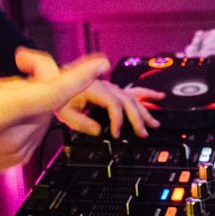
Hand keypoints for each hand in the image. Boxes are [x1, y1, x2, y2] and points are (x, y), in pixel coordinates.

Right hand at [0, 35, 108, 195]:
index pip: (50, 94)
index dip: (78, 78)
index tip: (101, 63)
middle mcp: (14, 138)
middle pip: (50, 96)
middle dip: (41, 73)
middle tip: (16, 60)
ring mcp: (17, 152)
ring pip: (44, 111)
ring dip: (31, 93)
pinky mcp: (16, 159)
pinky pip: (36, 127)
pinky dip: (27, 111)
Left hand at [15, 48, 163, 137]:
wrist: (56, 82)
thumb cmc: (59, 96)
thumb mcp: (65, 112)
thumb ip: (81, 123)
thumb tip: (98, 131)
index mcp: (95, 89)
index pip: (113, 105)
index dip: (117, 120)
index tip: (117, 133)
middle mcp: (106, 86)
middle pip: (127, 101)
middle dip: (137, 118)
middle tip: (143, 132)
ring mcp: (111, 86)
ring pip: (133, 97)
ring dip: (145, 110)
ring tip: (154, 123)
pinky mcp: (112, 89)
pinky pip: (133, 90)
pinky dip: (146, 94)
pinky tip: (157, 97)